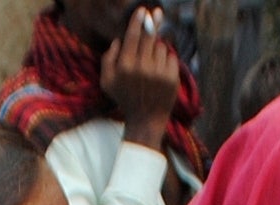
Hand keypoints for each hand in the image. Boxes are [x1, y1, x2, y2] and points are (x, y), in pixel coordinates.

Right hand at [98, 13, 182, 150]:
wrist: (146, 119)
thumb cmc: (125, 98)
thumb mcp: (107, 81)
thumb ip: (108, 59)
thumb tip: (118, 40)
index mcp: (125, 66)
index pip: (133, 37)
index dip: (138, 21)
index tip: (143, 10)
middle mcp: (142, 68)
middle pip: (149, 37)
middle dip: (153, 22)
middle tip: (156, 12)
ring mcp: (159, 73)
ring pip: (161, 47)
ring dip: (156, 50)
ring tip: (151, 66)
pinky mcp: (172, 78)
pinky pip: (171, 57)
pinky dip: (166, 61)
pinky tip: (160, 73)